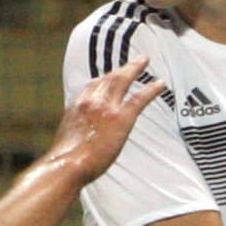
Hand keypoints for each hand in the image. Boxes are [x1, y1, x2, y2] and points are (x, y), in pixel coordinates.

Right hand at [48, 56, 155, 181]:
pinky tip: (160, 84)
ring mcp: (107, 107)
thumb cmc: (65, 159)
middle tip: (134, 61)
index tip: (111, 76)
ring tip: (144, 61)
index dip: (104, 79)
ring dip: (134, 68)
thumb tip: (81, 138)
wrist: (68, 164)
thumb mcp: (67, 137)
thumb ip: (78, 130)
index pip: (93, 86)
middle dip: (123, 68)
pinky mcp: (121, 118)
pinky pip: (140, 98)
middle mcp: (92, 101)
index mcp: (78, 106)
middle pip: (109, 78)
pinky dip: (151, 89)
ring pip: (123, 80)